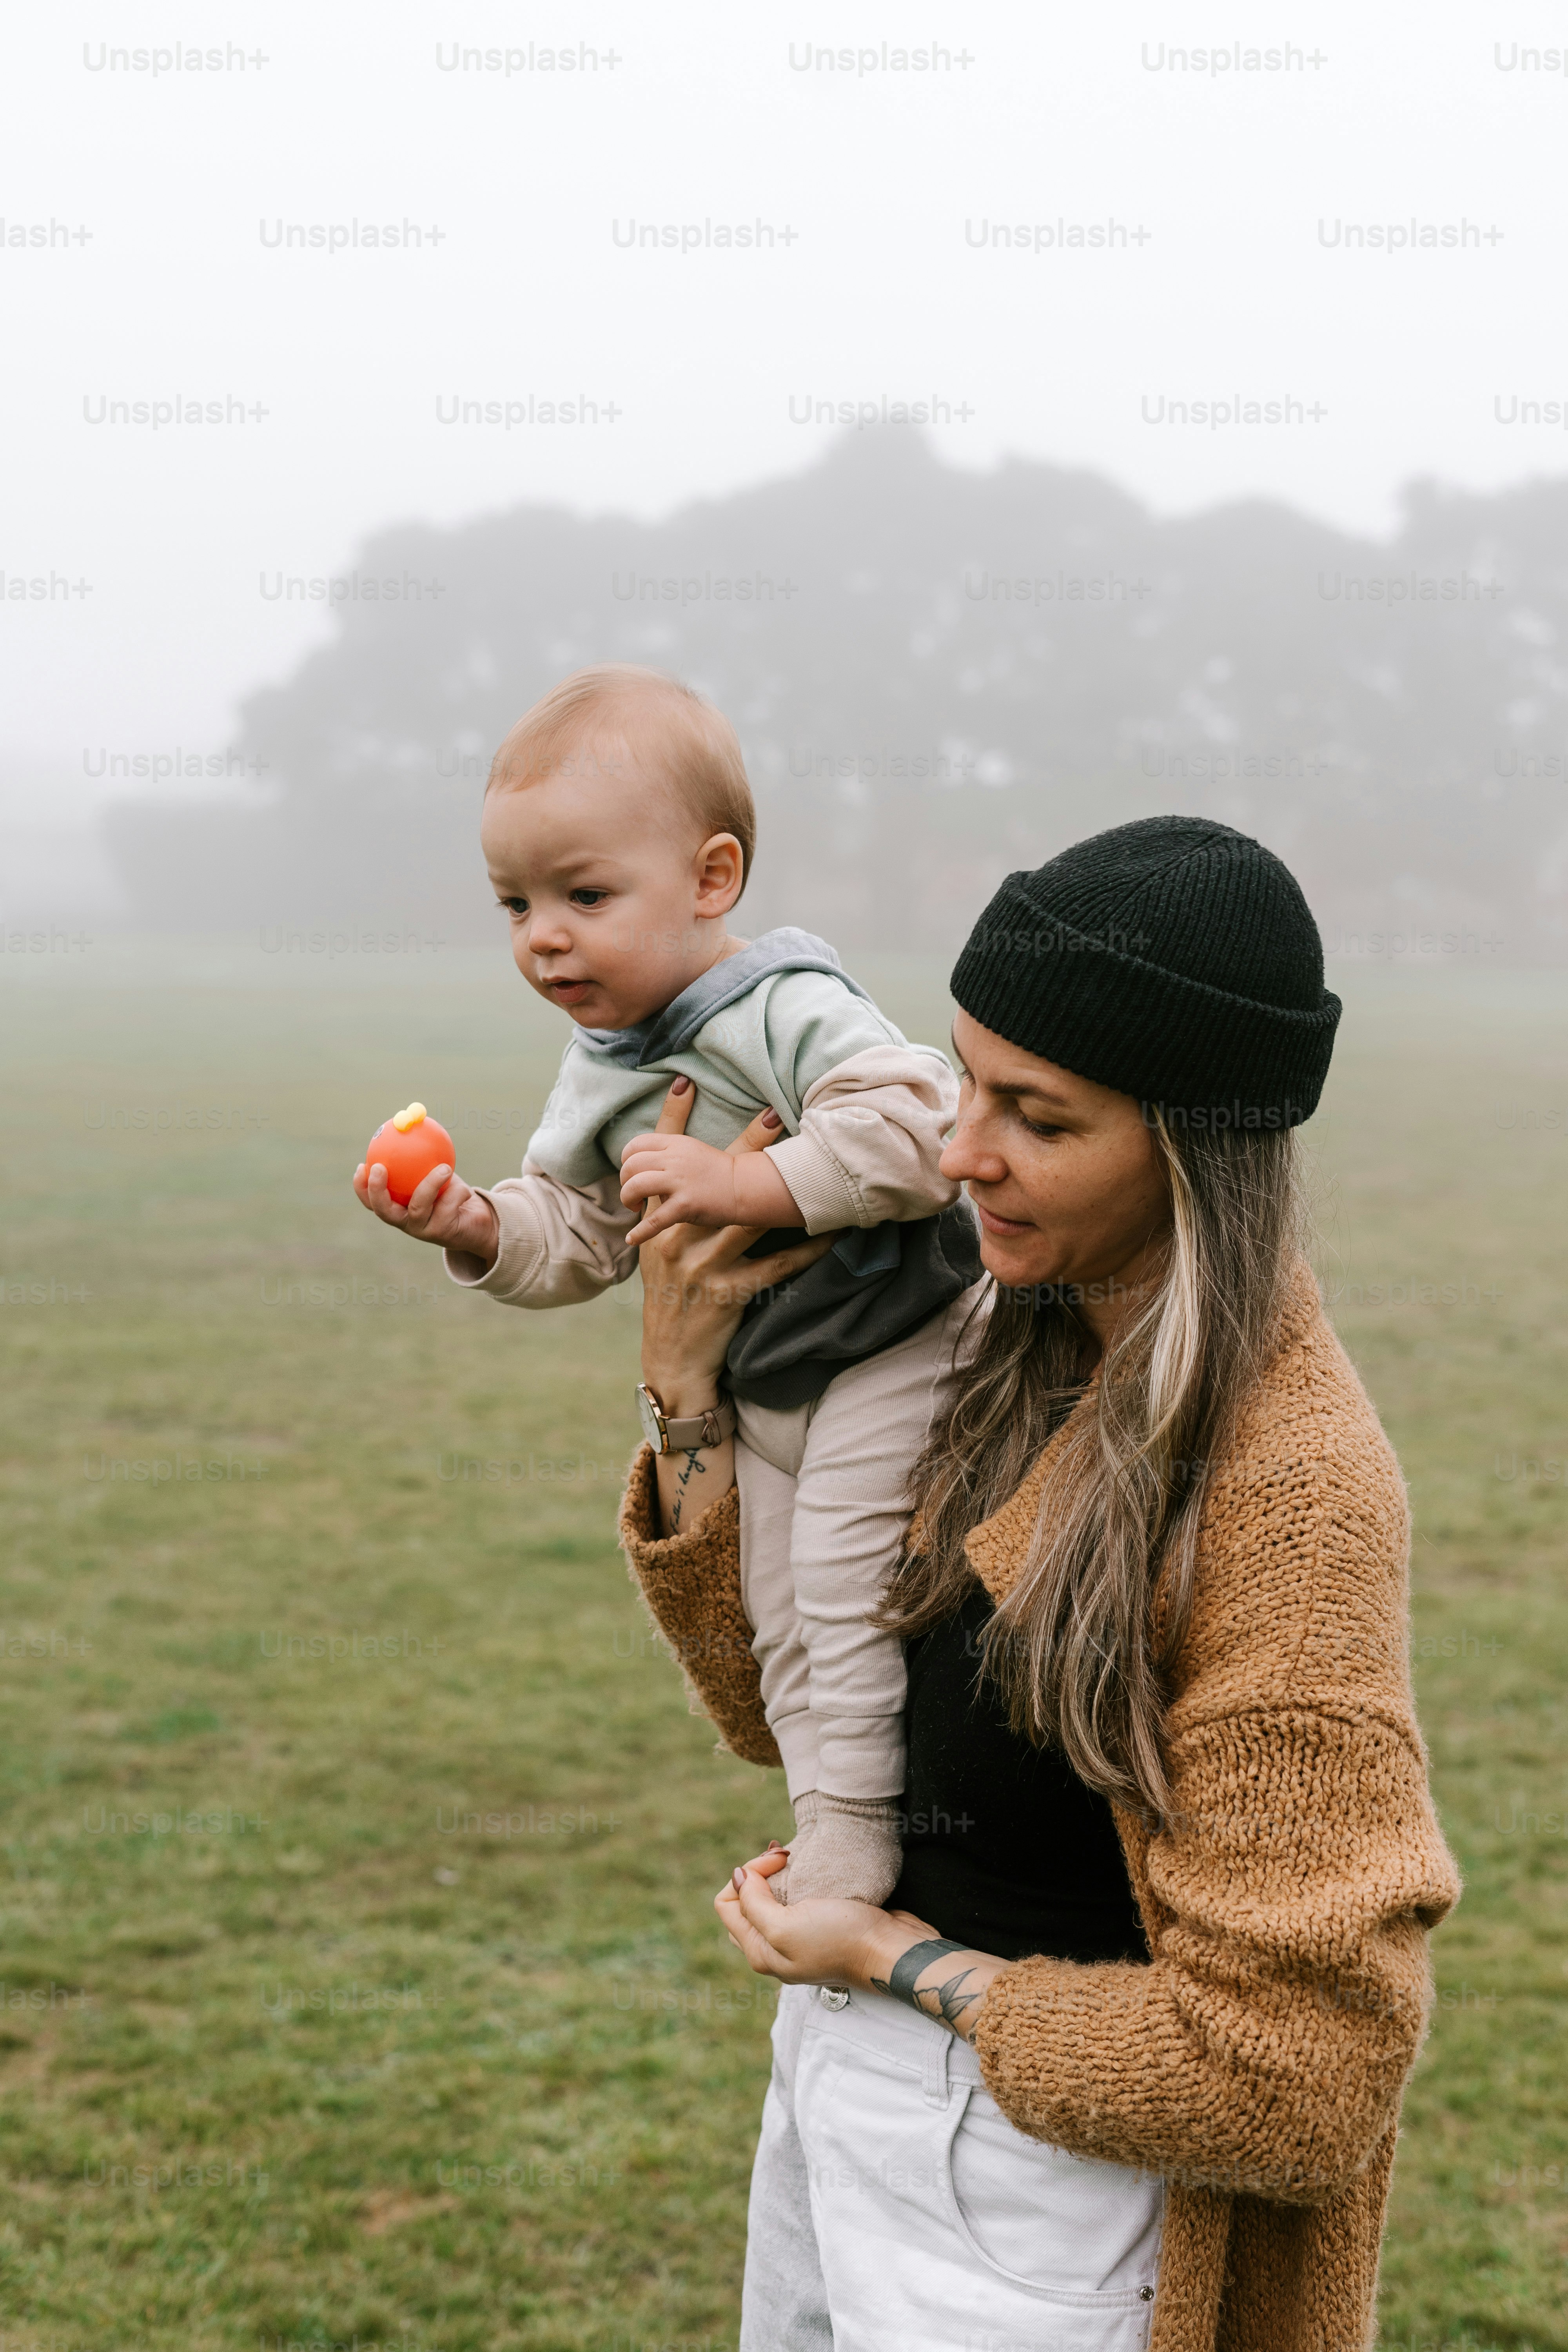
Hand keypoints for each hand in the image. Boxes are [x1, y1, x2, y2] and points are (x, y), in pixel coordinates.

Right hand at [352, 1158, 499, 1266]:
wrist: (475, 1220)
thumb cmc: (449, 1190)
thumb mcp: (434, 1170)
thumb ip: (420, 1154)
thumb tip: (413, 1118)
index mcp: (396, 1208)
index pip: (371, 1200)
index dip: (361, 1187)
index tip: (362, 1165)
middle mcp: (405, 1221)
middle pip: (383, 1210)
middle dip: (377, 1190)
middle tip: (380, 1167)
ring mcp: (422, 1229)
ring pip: (419, 1206)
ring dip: (431, 1185)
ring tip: (444, 1167)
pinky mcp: (442, 1233)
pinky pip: (448, 1206)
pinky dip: (458, 1192)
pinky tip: (466, 1189)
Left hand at [621, 1128, 800, 1245]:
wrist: (746, 1187)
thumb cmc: (718, 1173)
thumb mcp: (691, 1152)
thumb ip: (666, 1157)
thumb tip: (644, 1171)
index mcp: (675, 1144)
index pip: (635, 1144)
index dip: (627, 1160)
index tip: (632, 1174)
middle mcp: (674, 1159)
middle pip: (631, 1165)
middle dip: (625, 1182)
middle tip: (633, 1196)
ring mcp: (679, 1181)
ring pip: (635, 1186)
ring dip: (628, 1199)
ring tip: (635, 1209)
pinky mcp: (685, 1205)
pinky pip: (653, 1220)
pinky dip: (639, 1232)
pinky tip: (631, 1239)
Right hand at [636, 1079, 829, 1409]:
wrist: (673, 1360)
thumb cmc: (671, 1301)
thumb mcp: (660, 1256)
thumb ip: (668, 1217)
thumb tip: (684, 1175)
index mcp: (658, 1227)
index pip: (662, 1164)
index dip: (672, 1123)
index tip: (684, 1083)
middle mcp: (677, 1241)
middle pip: (712, 1182)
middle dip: (742, 1145)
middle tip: (771, 1111)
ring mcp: (703, 1267)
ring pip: (747, 1219)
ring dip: (780, 1190)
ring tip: (811, 1162)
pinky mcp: (730, 1293)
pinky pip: (777, 1265)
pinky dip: (808, 1249)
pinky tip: (835, 1232)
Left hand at [716, 1856, 1007, 2043]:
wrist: (892, 1950)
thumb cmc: (841, 1939)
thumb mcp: (784, 1926)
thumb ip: (753, 1903)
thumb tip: (738, 1876)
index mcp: (760, 1951)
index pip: (726, 1904)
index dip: (746, 1875)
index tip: (777, 1862)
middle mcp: (775, 1948)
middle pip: (746, 1901)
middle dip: (758, 1873)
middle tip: (785, 1855)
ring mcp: (799, 1938)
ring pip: (771, 1899)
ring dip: (778, 1875)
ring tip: (797, 1858)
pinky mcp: (822, 1927)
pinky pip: (796, 1900)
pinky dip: (798, 1882)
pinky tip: (813, 1871)